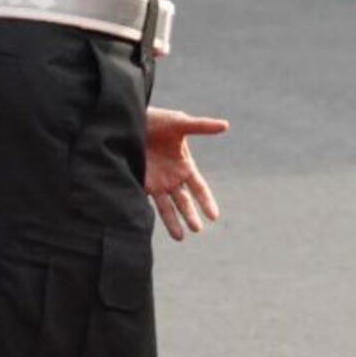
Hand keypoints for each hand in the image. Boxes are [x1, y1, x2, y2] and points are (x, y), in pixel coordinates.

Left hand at [144, 106, 229, 240]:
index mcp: (185, 166)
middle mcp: (173, 178)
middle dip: (191, 215)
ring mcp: (157, 183)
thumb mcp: (179, 122)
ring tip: (180, 237)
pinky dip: (150, 214)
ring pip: (167, 207)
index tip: (213, 216)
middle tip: (196, 229)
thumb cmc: (157, 120)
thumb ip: (201, 126)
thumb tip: (225, 125)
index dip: (207, 202)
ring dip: (173, 222)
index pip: (199, 188)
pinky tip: (153, 226)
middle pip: (185, 202)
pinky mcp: (141, 184)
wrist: (130, 121)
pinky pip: (146, 202)